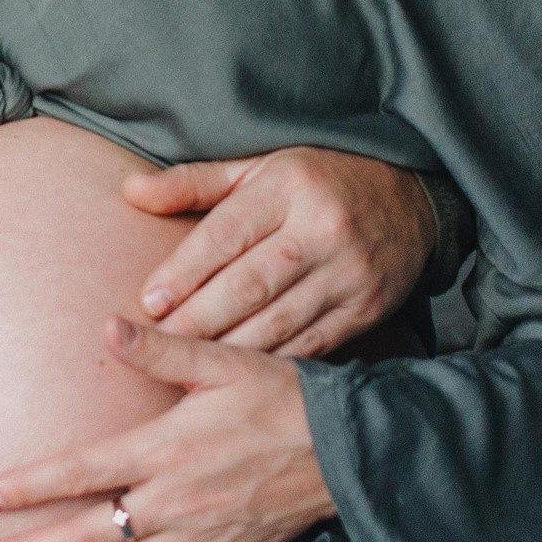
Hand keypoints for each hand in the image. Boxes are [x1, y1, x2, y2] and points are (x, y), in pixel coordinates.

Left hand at [0, 319, 334, 541]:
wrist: (349, 453)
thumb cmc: (283, 397)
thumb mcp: (222, 362)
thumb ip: (161, 349)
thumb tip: (109, 324)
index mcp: (166, 449)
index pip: (81, 473)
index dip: (30, 488)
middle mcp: (174, 502)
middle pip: (86, 537)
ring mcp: (196, 538)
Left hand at [127, 147, 435, 355]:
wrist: (411, 199)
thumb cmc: (315, 181)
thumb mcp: (257, 166)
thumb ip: (193, 182)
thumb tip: (130, 192)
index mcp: (289, 187)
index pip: (226, 234)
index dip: (184, 271)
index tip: (148, 302)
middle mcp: (321, 230)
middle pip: (249, 284)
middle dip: (197, 318)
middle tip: (156, 343)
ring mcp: (348, 273)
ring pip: (278, 321)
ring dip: (226, 348)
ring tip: (183, 366)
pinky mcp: (366, 309)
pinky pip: (309, 343)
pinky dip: (268, 361)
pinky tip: (235, 375)